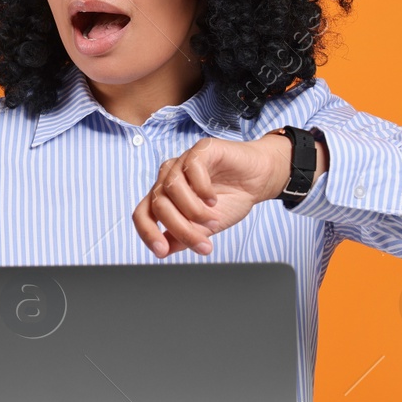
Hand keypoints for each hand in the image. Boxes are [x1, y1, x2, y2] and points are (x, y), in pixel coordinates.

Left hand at [132, 133, 317, 257]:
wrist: (259, 180)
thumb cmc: (230, 199)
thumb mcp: (205, 226)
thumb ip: (183, 236)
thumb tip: (163, 250)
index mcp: (164, 197)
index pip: (142, 213)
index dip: (147, 233)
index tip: (161, 252)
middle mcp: (168, 178)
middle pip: (159, 205)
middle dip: (182, 229)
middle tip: (204, 244)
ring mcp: (182, 162)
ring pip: (171, 187)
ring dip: (194, 211)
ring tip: (215, 220)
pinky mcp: (200, 149)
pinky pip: (191, 168)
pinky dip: (203, 189)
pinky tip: (214, 199)